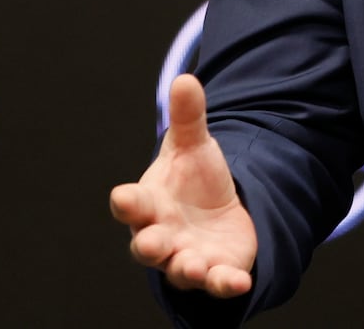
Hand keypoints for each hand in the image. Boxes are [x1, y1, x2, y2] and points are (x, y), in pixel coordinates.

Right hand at [109, 73, 256, 297]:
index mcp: (149, 204)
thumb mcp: (193, 145)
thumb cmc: (193, 180)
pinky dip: (225, 285)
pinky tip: (239, 282)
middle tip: (152, 243)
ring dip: (185, 268)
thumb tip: (185, 78)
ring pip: (179, 270)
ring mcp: (186, 257)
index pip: (130, 206)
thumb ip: (189, 117)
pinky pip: (217, 283)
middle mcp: (162, 236)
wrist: (219, 211)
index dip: (126, 203)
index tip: (124, 197)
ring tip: (193, 264)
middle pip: (147, 246)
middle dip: (149, 245)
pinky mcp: (216, 270)